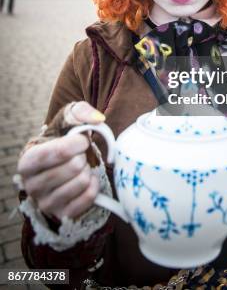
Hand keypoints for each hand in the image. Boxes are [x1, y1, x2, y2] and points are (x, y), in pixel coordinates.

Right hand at [17, 102, 105, 220]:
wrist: (60, 166)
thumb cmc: (61, 141)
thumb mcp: (65, 121)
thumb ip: (80, 112)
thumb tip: (98, 119)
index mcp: (27, 161)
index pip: (58, 152)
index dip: (78, 143)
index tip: (82, 139)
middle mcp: (31, 186)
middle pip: (74, 167)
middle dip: (83, 156)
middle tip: (79, 156)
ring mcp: (46, 203)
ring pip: (82, 181)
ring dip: (88, 170)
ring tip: (80, 167)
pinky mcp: (62, 215)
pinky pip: (89, 197)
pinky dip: (94, 185)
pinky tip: (87, 179)